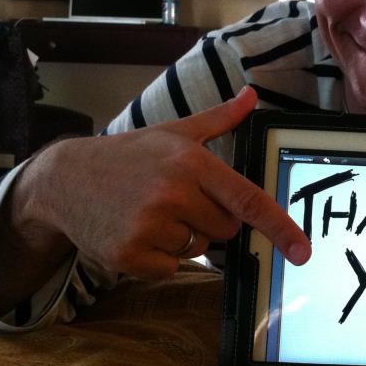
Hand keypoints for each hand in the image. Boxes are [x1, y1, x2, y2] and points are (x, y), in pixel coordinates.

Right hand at [13, 86, 309, 280]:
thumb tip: (252, 96)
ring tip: (152, 213)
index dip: (280, 228)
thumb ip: (220, 119)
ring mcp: (149, 226)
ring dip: (184, 237)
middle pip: (227, 229)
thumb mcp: (175, 132)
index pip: (248, 200)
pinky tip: (137, 231)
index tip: (302, 251)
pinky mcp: (128, 255)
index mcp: (192, 163)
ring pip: (199, 249)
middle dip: (211, 219)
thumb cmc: (129, 155)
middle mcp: (173, 194)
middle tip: (177, 201)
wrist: (63, 180)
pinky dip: (160, 258)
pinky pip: (171, 269)